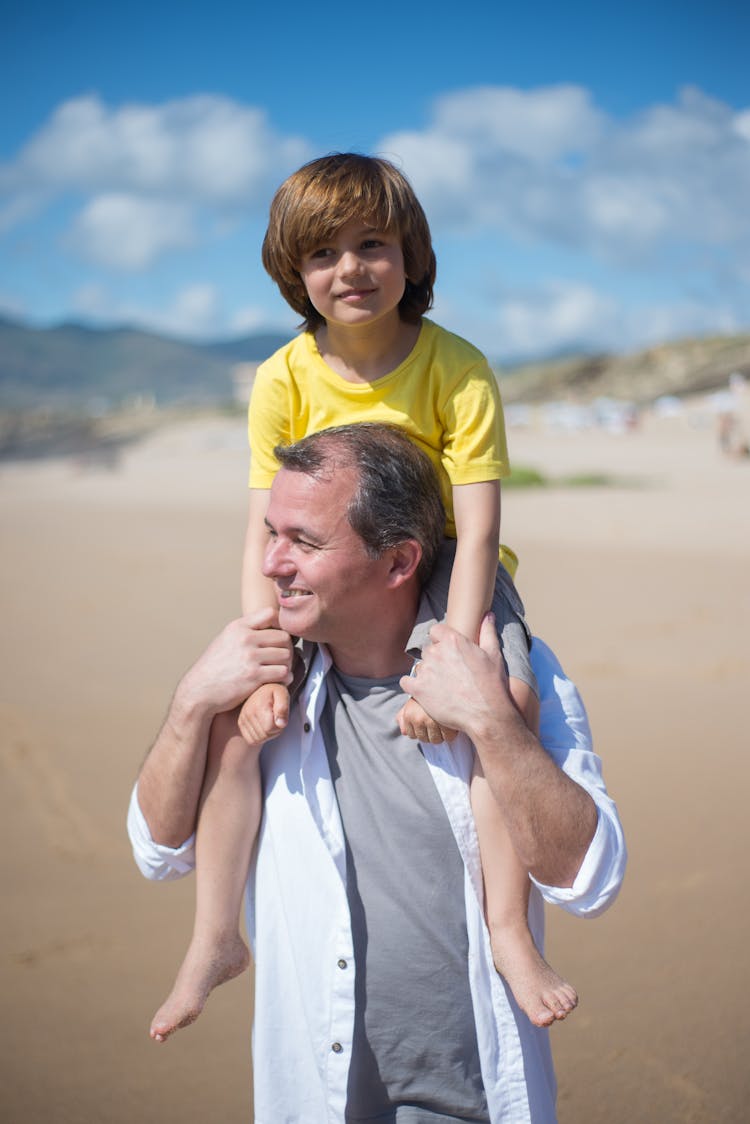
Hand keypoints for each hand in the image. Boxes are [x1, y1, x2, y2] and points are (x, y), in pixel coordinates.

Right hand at [178, 608, 293, 718]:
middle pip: (284, 637)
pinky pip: (283, 672)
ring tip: (280, 669)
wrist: (200, 690)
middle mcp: (245, 639)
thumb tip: (270, 623)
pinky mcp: (254, 676)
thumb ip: (246, 630)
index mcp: (238, 627)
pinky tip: (280, 679)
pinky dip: (285, 677)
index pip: (271, 614)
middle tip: (282, 657)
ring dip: (286, 664)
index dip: (280, 625)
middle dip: (285, 648)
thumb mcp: (225, 639)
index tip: (278, 637)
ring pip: (286, 655)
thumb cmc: (214, 666)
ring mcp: (250, 658)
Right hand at [238, 682, 290, 744]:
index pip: (270, 728)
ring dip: (268, 735)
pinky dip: (260, 737)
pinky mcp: (241, 724)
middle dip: (274, 730)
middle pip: (264, 735)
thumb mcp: (283, 694)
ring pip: (258, 739)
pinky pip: (252, 740)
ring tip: (270, 721)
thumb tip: (281, 724)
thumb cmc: (275, 691)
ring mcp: (242, 719)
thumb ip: (283, 708)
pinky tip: (264, 726)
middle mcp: (247, 713)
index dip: (279, 725)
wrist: (262, 688)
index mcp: (258, 706)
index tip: (280, 716)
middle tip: (276, 718)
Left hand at [396, 695, 456, 743]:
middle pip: (424, 739)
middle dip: (430, 733)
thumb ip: (403, 715)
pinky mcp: (446, 723)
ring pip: (436, 740)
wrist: (448, 681)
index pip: (411, 735)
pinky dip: (451, 733)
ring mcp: (431, 722)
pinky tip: (452, 723)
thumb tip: (403, 732)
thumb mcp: (414, 699)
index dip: (419, 729)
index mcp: (408, 714)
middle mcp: (417, 719)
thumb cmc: (430, 691)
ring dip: (441, 734)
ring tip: (444, 722)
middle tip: (436, 722)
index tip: (426, 721)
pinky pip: (448, 737)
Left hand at [399, 614, 510, 740]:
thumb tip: (488, 615)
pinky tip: (425, 692)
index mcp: (453, 640)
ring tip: (442, 687)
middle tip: (449, 674)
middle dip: (436, 659)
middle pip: (428, 650)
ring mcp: (425, 671)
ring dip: (427, 674)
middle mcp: (436, 652)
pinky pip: (406, 681)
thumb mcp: (494, 654)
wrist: (486, 714)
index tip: (449, 652)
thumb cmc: (492, 684)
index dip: (441, 641)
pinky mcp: (418, 689)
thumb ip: (487, 632)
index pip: (435, 631)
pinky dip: (413, 686)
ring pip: (420, 666)